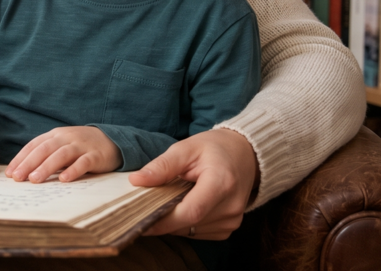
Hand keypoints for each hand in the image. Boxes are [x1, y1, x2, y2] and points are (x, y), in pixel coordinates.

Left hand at [7, 127, 120, 182]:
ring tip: (34, 180)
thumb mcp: (61, 146)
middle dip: (28, 163)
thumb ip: (46, 155)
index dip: (21, 158)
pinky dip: (73, 170)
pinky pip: (83, 162)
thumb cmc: (80, 147)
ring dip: (46, 167)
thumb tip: (23, 171)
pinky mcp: (95, 155)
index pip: (33, 146)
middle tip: (17, 178)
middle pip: (44, 149)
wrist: (112, 140)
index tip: (9, 173)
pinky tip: (64, 179)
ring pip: (61, 155)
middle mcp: (65, 138)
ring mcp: (81, 145)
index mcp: (54, 135)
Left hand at [129, 128, 257, 240]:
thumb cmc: (214, 148)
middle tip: (142, 209)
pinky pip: (199, 232)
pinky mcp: (230, 227)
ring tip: (166, 201)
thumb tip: (136, 181)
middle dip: (163, 219)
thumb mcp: (186, 148)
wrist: (245, 155)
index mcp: (221, 183)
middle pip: (189, 223)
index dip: (163, 220)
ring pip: (191, 230)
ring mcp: (233, 220)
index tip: (139, 220)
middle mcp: (231, 206)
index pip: (190, 211)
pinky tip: (182, 206)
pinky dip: (185, 223)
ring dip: (173, 221)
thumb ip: (162, 166)